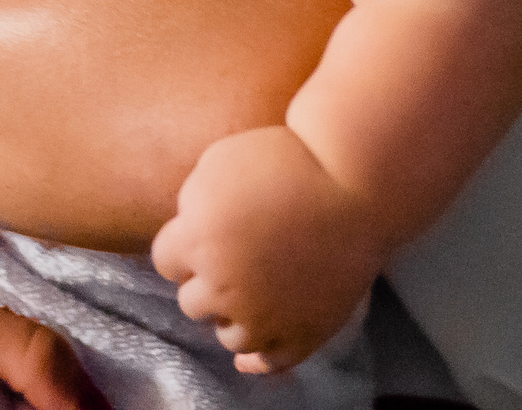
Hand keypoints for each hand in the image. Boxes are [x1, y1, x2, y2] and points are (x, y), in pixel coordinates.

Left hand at [151, 125, 380, 375]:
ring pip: (229, 336)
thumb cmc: (286, 159)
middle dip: (207, 280)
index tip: (206, 234)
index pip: (165, 262)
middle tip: (235, 259)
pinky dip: (258, 359)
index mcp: (199, 240)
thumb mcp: (218, 162)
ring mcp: (266, 316)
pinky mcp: (305, 331)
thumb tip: (187, 231)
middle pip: (193, 302)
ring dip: (233, 316)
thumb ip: (191, 203)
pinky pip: (271, 361)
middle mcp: (225, 286)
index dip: (184, 246)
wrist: (355, 179)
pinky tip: (251, 356)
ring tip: (252, 293)